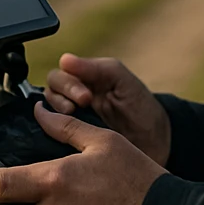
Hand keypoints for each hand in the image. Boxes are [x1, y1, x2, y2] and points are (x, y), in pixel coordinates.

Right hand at [45, 53, 170, 165]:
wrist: (156, 144)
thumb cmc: (141, 108)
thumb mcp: (123, 81)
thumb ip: (95, 68)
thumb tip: (65, 59)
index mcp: (84, 81)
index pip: (59, 76)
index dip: (68, 84)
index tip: (86, 96)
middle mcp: (73, 100)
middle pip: (49, 92)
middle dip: (62, 97)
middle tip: (82, 105)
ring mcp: (72, 122)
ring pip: (47, 113)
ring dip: (56, 113)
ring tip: (75, 118)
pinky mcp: (72, 142)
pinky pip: (51, 136)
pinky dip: (52, 133)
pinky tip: (63, 134)